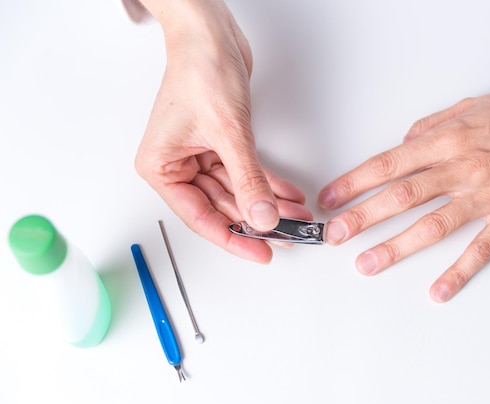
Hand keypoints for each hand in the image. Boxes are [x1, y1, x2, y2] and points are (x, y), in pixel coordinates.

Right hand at [135, 0, 311, 261]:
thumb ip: (247, 179)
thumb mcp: (228, 133)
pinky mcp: (220, 144)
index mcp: (161, 167)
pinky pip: (245, 173)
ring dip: (268, 203)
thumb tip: (262, 217)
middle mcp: (178, 165)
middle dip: (258, 220)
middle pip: (221, 206)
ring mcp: (199, 156)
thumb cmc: (200, 70)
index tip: (260, 253)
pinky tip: (289, 195)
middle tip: (289, 236)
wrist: (210, 33)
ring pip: (237, 192)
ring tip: (297, 216)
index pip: (200, 217)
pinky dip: (268, 183)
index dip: (233, 238)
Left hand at [319, 50, 489, 301]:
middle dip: (361, 217)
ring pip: (433, 225)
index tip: (331, 198)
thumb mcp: (470, 106)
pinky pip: (481, 248)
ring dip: (396, 247)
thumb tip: (402, 143)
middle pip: (401, 196)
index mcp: (448, 139)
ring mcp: (487, 195)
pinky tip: (438, 290)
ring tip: (368, 264)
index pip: (389, 164)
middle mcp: (462, 167)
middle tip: (333, 235)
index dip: (354, 182)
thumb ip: (431, 126)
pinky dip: (459, 271)